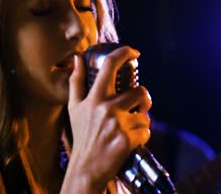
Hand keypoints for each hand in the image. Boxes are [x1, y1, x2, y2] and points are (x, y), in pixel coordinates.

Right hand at [62, 46, 151, 192]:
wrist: (86, 167)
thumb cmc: (82, 135)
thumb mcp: (74, 107)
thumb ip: (76, 81)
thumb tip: (77, 58)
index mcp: (93, 98)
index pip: (110, 65)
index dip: (125, 52)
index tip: (134, 52)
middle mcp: (106, 107)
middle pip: (140, 91)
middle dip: (143, 99)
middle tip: (138, 105)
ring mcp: (118, 123)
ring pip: (146, 113)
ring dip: (142, 120)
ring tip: (129, 127)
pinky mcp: (128, 139)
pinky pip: (146, 130)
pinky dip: (142, 136)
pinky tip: (130, 140)